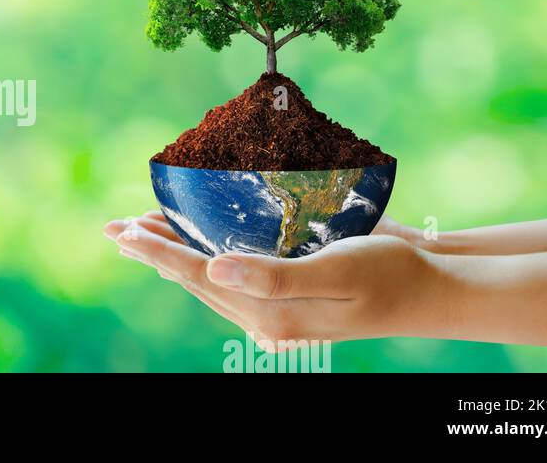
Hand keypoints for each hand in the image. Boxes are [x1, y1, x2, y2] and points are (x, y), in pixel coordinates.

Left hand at [104, 212, 452, 348]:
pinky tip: (198, 249)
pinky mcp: (287, 300)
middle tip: (116, 230)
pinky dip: (206, 261)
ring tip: (144, 234)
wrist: (430, 291)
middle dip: (155, 251)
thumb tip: (214, 269)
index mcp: (269, 311)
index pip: (198, 274)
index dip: (157, 250)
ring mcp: (275, 312)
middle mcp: (265, 316)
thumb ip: (273, 275)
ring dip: (175, 256)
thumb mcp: (335, 270)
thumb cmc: (389, 275)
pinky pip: (232, 281)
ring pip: (209, 281)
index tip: (122, 231)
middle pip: (194, 279)